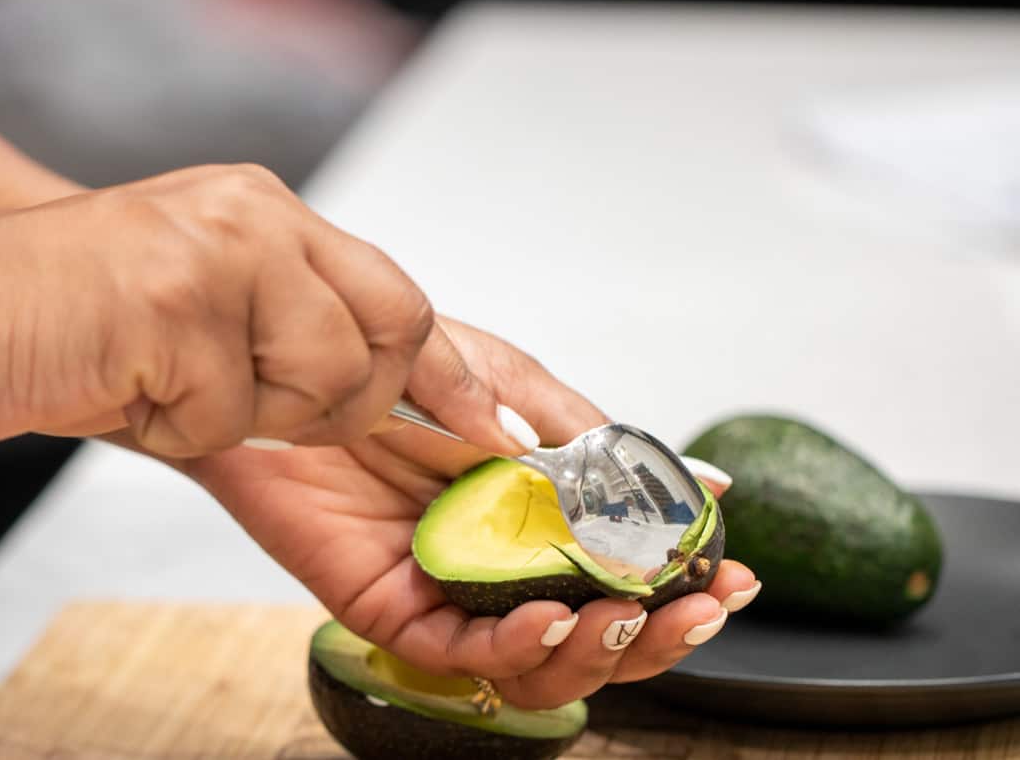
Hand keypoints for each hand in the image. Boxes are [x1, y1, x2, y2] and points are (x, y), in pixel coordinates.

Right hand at [0, 165, 527, 456]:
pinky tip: (132, 384)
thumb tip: (392, 385)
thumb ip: (296, 323)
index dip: (456, 374)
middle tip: (262, 408)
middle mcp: (257, 215)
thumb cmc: (81, 319)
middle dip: (343, 404)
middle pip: (386, 333)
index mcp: (270, 214)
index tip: (501, 430)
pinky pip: (230, 413)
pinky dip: (181, 425)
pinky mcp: (174, 302)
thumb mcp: (208, 304)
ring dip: (253, 415)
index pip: (400, 293)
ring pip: (320, 379)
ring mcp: (219, 251)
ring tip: (174, 382)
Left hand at [170, 317, 757, 708]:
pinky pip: (459, 652)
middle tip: (695, 611)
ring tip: (621, 616)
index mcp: (541, 511)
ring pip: (537, 660)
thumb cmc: (395, 367)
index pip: (627, 573)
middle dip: (657, 635)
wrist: (292, 363)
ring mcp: (451, 589)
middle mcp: (503, 560)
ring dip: (593, 650)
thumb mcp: (512, 384)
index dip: (683, 585)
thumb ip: (597, 442)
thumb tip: (705, 480)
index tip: (730, 576)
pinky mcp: (391, 606)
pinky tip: (546, 614)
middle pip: (596, 632)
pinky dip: (511, 644)